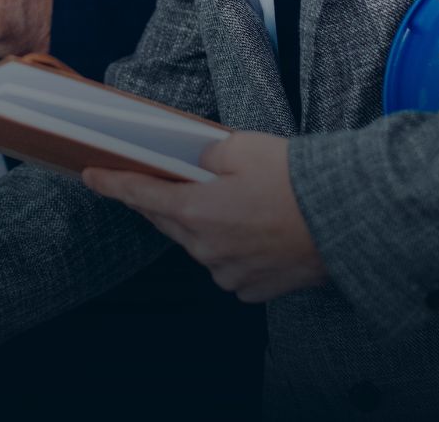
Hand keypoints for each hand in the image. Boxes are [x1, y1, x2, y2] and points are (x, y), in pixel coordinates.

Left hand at [82, 132, 326, 303]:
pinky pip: (229, 267)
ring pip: (201, 247)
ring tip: (236, 205)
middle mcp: (205, 250)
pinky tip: (255, 233)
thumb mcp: (243, 148)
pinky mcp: (253, 290)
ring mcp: (229, 274)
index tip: (91, 177)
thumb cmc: (296, 180)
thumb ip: (207, 156)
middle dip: (164, 203)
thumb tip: (198, 165)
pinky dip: (233, 250)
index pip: (141, 197)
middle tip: (163, 183)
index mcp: (195, 213)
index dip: (113, 185)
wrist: (347, 219)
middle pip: (170, 224)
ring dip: (205, 227)